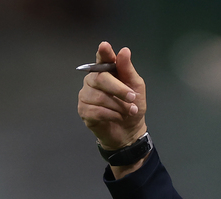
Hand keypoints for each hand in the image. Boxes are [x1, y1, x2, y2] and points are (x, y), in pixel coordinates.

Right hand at [77, 42, 147, 158]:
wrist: (129, 130)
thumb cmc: (132, 106)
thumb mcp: (136, 87)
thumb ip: (128, 70)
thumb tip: (124, 51)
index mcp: (106, 71)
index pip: (102, 59)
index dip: (103, 54)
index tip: (105, 47)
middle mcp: (93, 80)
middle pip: (101, 79)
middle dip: (119, 89)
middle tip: (132, 97)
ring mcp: (86, 95)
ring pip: (99, 97)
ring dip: (118, 106)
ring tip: (128, 111)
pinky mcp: (84, 110)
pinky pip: (96, 110)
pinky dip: (112, 114)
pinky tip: (118, 117)